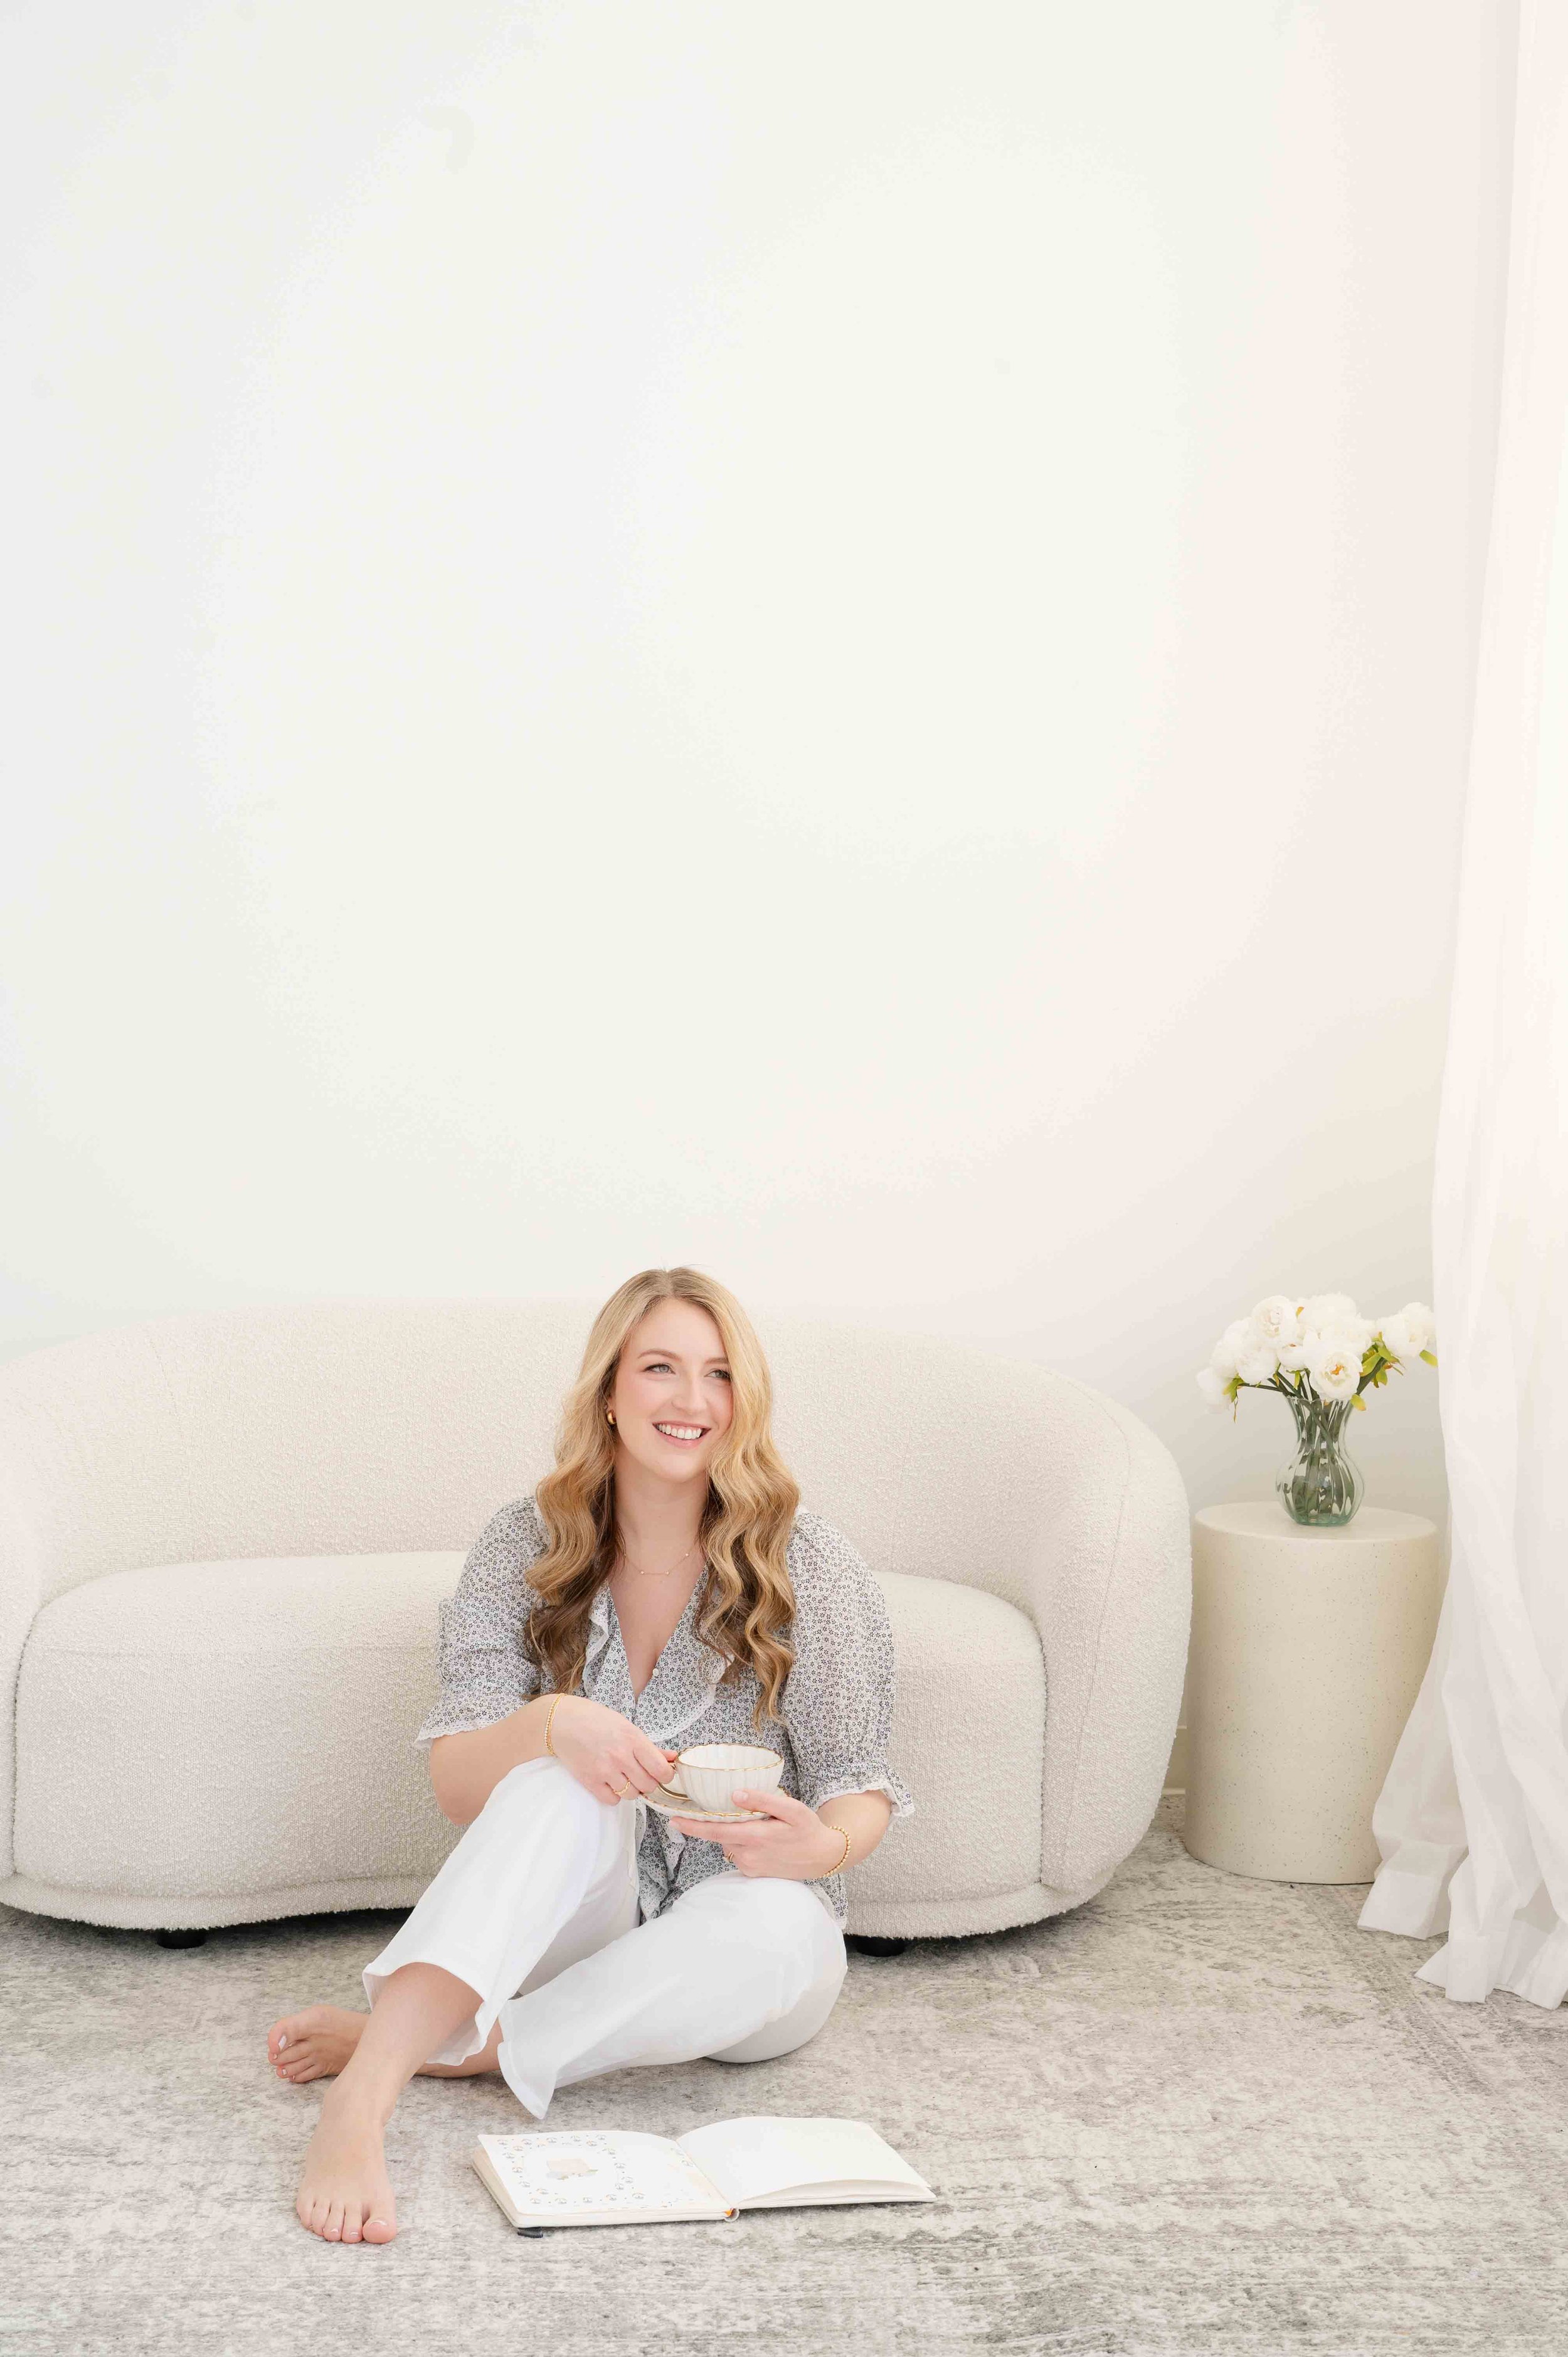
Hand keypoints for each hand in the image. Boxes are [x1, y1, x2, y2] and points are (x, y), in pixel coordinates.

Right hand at [547, 1695, 678, 1806]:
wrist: (562, 1723)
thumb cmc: (596, 1721)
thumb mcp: (627, 1727)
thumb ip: (651, 1747)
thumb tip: (674, 1758)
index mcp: (633, 1739)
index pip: (661, 1769)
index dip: (666, 1775)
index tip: (662, 1773)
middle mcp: (621, 1756)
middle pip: (648, 1785)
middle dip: (648, 1782)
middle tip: (641, 1774)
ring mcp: (605, 1770)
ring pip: (632, 1795)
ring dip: (632, 1789)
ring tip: (624, 1776)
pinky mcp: (590, 1781)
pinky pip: (612, 1800)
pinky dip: (614, 1795)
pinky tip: (610, 1782)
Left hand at [667, 1785, 846, 1879]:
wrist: (823, 1857)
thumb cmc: (808, 1829)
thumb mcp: (791, 1809)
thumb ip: (762, 1800)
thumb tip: (734, 1794)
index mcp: (755, 1837)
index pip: (715, 1831)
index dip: (692, 1826)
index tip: (673, 1820)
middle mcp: (748, 1855)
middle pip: (720, 1836)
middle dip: (714, 1823)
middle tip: (722, 1809)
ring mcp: (750, 1866)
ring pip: (729, 1844)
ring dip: (733, 1832)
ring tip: (756, 1822)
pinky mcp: (753, 1872)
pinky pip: (738, 1853)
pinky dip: (741, 1842)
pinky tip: (760, 1836)